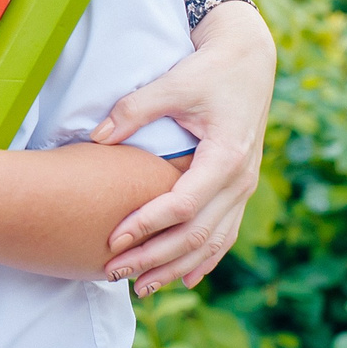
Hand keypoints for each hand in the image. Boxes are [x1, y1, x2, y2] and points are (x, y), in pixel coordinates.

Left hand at [96, 0, 275, 293]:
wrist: (249, 60)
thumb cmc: (209, 70)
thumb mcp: (172, 84)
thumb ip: (133, 110)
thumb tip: (97, 138)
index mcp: (225, 157)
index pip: (183, 205)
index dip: (147, 225)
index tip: (113, 240)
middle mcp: (240, 180)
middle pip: (196, 234)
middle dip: (154, 258)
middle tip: (114, 273)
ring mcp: (245, 188)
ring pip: (213, 241)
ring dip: (176, 266)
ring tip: (141, 288)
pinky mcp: (242, 188)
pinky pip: (226, 232)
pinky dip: (205, 258)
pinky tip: (184, 278)